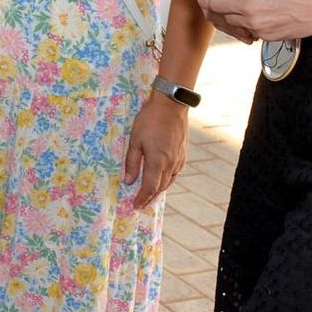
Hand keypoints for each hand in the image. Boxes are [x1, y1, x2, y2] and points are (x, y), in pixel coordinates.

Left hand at [123, 94, 187, 209]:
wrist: (171, 105)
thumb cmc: (149, 120)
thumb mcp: (135, 140)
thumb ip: (132, 162)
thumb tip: (128, 181)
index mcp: (157, 162)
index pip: (149, 188)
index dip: (142, 198)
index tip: (134, 206)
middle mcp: (171, 164)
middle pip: (159, 187)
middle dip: (149, 197)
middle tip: (140, 203)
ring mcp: (179, 159)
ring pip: (169, 181)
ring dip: (158, 190)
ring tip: (149, 195)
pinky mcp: (183, 154)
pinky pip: (175, 173)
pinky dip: (167, 180)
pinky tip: (161, 179)